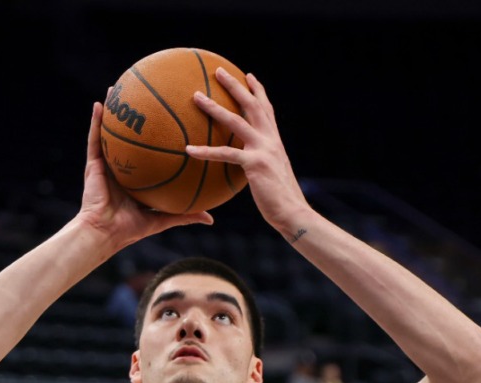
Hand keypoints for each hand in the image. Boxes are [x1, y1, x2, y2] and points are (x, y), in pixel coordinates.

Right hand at [78, 91, 212, 248]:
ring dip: (114, 109)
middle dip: (137, 117)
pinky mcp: (93, 164)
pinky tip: (100, 103)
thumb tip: (210, 218)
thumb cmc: (130, 229)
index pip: (149, 153)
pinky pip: (95, 138)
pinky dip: (96, 121)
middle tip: (148, 96)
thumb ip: (185, 215)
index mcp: (136, 177)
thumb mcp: (163, 218)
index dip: (158, 137)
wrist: (105, 234)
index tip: (172, 119)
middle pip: (131, 136)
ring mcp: (106, 163)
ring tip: (119, 87)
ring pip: (110, 131)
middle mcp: (121, 166)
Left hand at [186, 69, 309, 228]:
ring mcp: (263, 150)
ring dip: (214, 107)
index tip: (249, 76)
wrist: (293, 213)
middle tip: (218, 71)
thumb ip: (261, 165)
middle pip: (252, 105)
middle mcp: (270, 140)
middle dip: (236, 86)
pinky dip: (205, 152)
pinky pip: (225, 154)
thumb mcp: (271, 176)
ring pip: (235, 121)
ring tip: (196, 96)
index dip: (258, 91)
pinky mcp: (255, 164)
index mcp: (275, 141)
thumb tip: (248, 167)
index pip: (267, 110)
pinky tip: (188, 150)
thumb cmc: (280, 200)